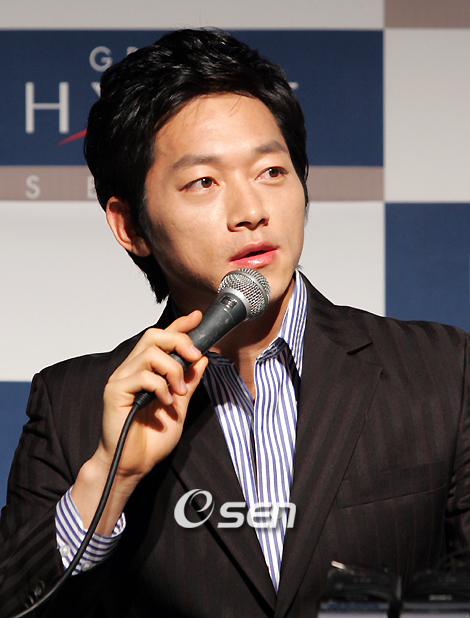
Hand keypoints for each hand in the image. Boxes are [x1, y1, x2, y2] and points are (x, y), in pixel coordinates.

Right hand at [72, 311, 207, 531]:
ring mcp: (121, 379)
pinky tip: (164, 403)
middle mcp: (132, 369)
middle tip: (195, 357)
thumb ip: (189, 383)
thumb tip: (202, 359)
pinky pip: (143, 375)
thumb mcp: (180, 407)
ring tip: (178, 392)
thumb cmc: (151, 439)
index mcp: (146, 371)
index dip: (179, 325)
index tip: (196, 317)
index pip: (162, 339)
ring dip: (174, 370)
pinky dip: (160, 387)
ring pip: (151, 353)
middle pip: (154, 336)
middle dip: (180, 341)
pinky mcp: (115, 391)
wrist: (133, 465)